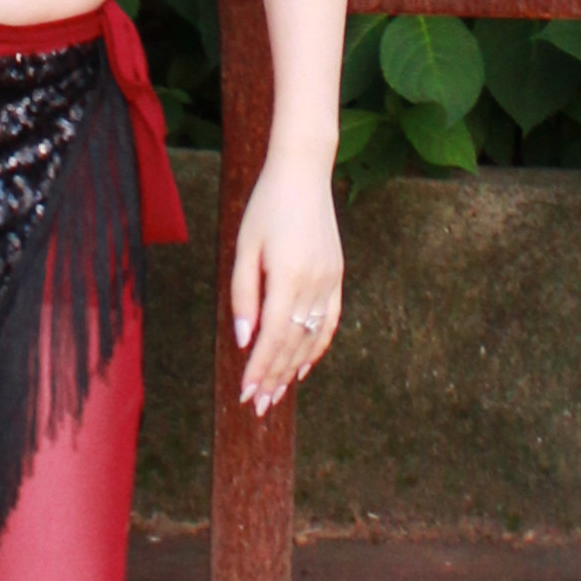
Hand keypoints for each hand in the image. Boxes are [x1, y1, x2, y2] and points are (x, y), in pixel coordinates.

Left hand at [229, 156, 342, 417]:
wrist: (303, 175)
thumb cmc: (265, 208)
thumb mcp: (244, 249)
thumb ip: (243, 295)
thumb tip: (243, 339)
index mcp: (289, 277)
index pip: (273, 337)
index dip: (259, 368)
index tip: (245, 393)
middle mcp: (315, 284)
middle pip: (293, 344)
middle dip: (273, 377)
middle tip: (257, 406)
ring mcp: (330, 282)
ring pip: (312, 337)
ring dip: (292, 368)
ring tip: (275, 394)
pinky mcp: (336, 277)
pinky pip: (330, 322)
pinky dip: (317, 347)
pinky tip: (302, 366)